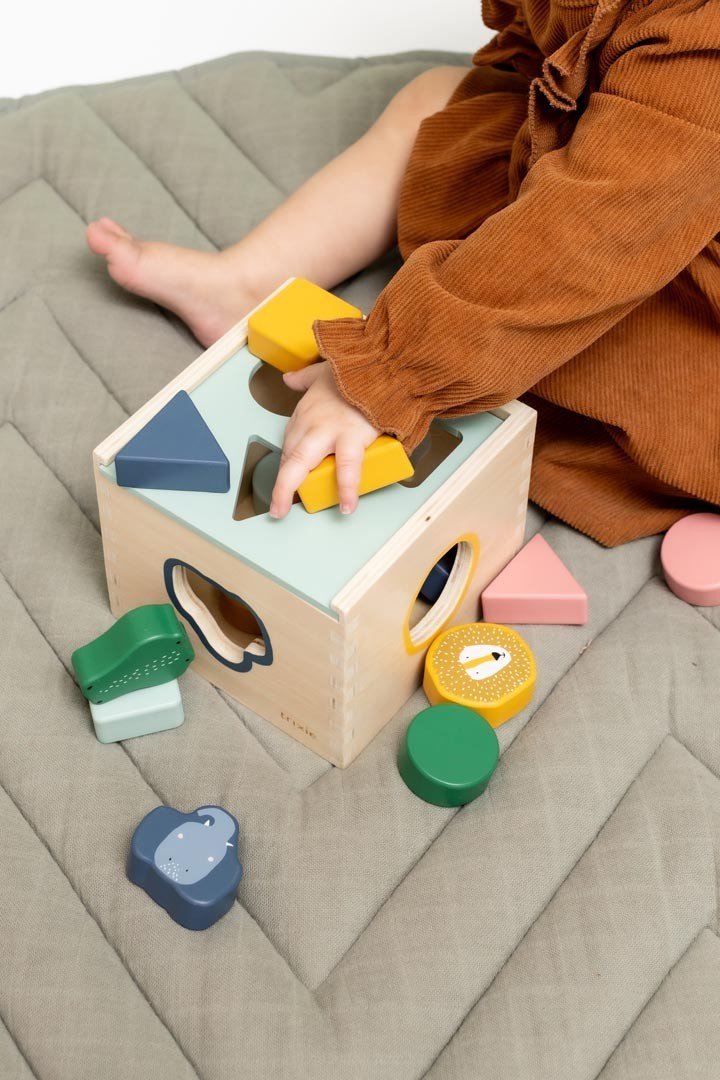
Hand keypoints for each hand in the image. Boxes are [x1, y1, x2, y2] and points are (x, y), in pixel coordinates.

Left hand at [269, 361, 379, 517]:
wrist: (383, 366)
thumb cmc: (356, 372)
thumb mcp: (322, 372)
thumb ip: (304, 378)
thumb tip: (289, 379)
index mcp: (305, 412)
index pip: (290, 445)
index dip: (288, 466)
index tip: (290, 480)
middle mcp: (310, 422)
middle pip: (288, 457)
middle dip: (278, 485)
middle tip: (275, 509)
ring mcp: (328, 430)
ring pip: (300, 463)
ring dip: (288, 489)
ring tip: (284, 511)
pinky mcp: (352, 436)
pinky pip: (345, 468)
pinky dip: (346, 488)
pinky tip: (347, 506)